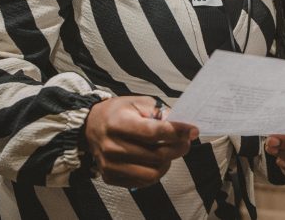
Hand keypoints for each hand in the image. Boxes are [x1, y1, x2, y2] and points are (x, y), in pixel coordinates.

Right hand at [83, 96, 198, 187]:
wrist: (91, 126)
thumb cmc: (118, 112)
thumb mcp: (138, 103)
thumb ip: (159, 112)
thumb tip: (181, 124)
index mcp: (118, 123)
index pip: (152, 132)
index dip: (176, 132)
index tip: (193, 130)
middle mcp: (112, 146)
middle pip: (156, 154)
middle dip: (179, 147)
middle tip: (186, 140)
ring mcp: (110, 165)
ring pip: (153, 172)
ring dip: (169, 162)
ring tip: (171, 150)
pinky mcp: (110, 177)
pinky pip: (143, 181)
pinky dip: (156, 172)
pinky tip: (158, 160)